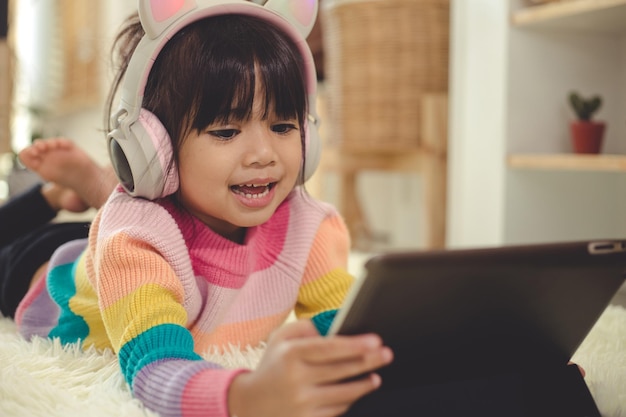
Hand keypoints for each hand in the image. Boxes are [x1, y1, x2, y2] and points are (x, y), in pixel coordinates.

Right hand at [228, 319, 392, 416]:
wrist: (251, 404)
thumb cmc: (273, 365)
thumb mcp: (281, 339)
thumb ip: (306, 327)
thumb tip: (335, 323)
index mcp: (291, 354)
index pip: (330, 348)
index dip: (355, 344)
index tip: (376, 341)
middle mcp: (296, 379)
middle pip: (342, 370)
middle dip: (369, 361)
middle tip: (386, 354)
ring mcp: (302, 403)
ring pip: (344, 393)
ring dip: (364, 384)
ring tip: (375, 377)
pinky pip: (337, 409)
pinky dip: (350, 399)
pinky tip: (358, 391)